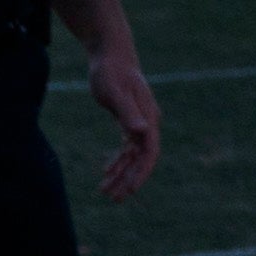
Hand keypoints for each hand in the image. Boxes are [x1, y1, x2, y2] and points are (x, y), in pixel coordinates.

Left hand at [83, 45, 160, 200]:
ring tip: (105, 191)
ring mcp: (139, 122)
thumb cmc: (112, 73)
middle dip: (130, 179)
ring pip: (133, 155)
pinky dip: (118, 161)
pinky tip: (107, 172)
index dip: (141, 172)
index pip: (149, 152)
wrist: (111, 55)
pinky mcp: (128, 120)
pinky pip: (126, 147)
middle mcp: (147, 122)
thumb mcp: (116, 94)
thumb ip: (129, 113)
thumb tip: (142, 132)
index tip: (129, 190)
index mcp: (148, 118)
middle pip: (142, 158)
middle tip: (113, 199)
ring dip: (122, 174)